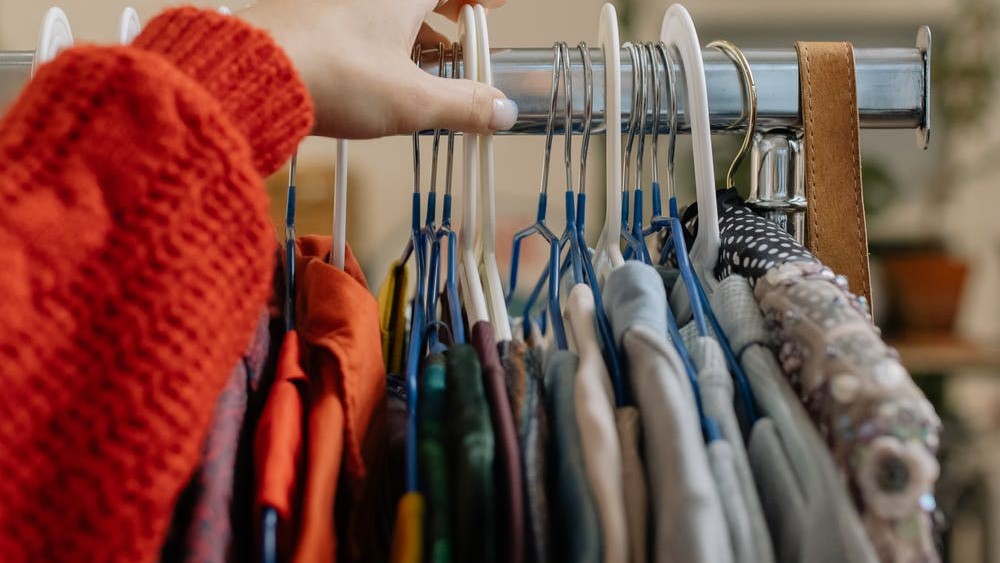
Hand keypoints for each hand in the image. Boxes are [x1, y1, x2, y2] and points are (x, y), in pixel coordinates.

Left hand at [239, 0, 516, 138]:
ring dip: (416, 25)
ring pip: (388, 5)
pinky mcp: (310, 15)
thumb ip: (462, 106)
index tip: (496, 4)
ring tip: (432, 56)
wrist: (249, 75)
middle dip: (449, 5)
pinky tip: (384, 67)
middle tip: (466, 23)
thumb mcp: (412, 100)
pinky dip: (382, 34)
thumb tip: (500, 112)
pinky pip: (359, 15)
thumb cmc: (332, 75)